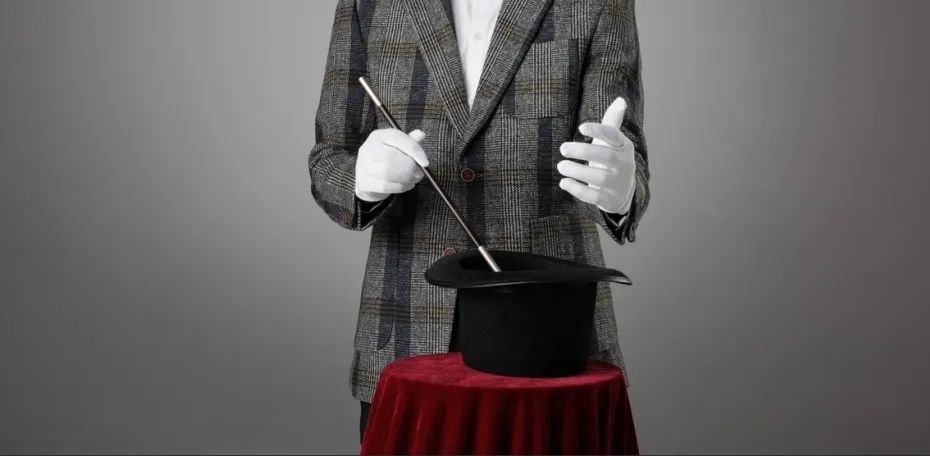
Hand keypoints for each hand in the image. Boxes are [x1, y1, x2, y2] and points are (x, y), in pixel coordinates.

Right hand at [355, 128, 428, 201]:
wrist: (367, 176)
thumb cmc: (387, 158)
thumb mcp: (398, 147)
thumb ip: (410, 141)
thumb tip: (421, 135)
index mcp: (378, 136)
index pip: (396, 137)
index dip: (413, 150)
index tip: (426, 163)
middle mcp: (368, 149)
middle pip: (390, 157)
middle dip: (410, 167)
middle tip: (420, 173)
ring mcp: (363, 166)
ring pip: (387, 173)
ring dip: (406, 178)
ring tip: (414, 179)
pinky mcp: (364, 182)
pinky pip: (385, 186)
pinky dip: (400, 187)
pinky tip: (407, 185)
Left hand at [557, 97, 635, 214]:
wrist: (622, 192)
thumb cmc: (611, 160)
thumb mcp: (613, 142)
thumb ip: (612, 122)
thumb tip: (620, 100)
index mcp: (624, 146)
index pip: (613, 136)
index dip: (598, 130)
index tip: (580, 126)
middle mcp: (624, 164)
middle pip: (605, 156)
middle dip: (582, 151)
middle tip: (562, 148)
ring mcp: (618, 183)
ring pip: (598, 177)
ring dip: (577, 171)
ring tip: (561, 165)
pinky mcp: (610, 200)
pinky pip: (594, 196)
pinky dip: (577, 189)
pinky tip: (563, 182)